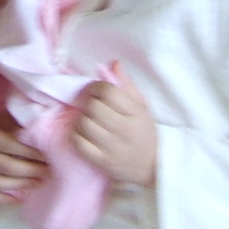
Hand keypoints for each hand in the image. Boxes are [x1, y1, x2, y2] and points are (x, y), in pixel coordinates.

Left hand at [72, 61, 157, 186]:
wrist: (152, 166)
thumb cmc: (144, 132)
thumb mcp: (141, 106)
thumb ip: (127, 84)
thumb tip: (113, 63)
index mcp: (136, 113)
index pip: (108, 92)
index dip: (96, 87)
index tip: (95, 90)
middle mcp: (125, 130)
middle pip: (93, 107)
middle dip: (88, 103)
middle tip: (92, 106)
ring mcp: (113, 148)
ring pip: (84, 124)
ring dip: (82, 118)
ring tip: (89, 120)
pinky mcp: (102, 162)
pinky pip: (79, 143)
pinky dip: (77, 135)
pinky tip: (84, 133)